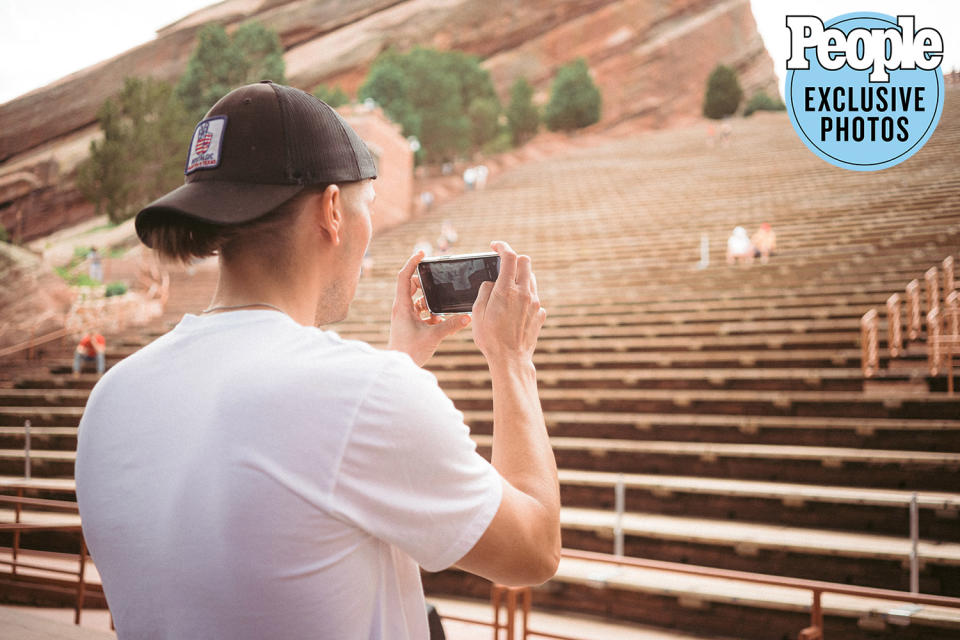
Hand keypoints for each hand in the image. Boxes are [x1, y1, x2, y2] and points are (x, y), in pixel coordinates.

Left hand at [387, 250, 470, 366]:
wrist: (400, 367)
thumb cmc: (410, 351)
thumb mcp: (434, 336)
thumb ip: (451, 325)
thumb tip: (468, 317)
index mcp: (402, 306)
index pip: (404, 276)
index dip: (412, 262)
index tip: (423, 253)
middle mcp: (401, 308)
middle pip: (411, 285)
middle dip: (425, 283)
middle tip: (438, 282)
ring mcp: (404, 316)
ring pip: (417, 299)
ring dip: (429, 300)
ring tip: (441, 306)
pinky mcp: (408, 324)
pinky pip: (420, 311)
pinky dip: (430, 312)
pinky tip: (440, 320)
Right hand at [472, 241, 545, 363]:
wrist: (511, 360)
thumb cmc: (490, 338)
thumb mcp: (477, 313)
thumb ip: (484, 292)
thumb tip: (491, 282)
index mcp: (506, 290)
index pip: (509, 256)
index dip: (502, 246)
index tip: (495, 246)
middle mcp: (524, 293)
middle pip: (525, 262)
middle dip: (514, 259)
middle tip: (503, 266)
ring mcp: (535, 303)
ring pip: (532, 279)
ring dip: (520, 277)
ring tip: (507, 289)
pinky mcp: (540, 314)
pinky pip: (535, 297)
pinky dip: (526, 296)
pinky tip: (515, 308)